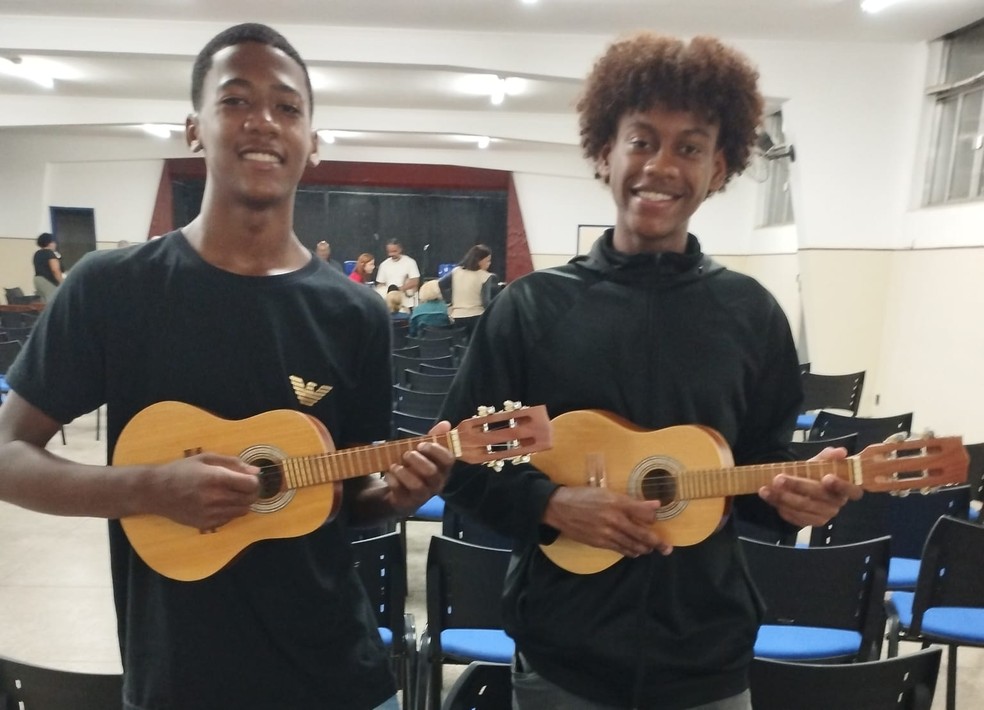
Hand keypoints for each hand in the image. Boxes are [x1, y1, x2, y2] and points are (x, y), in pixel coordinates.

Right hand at [149, 453, 259, 529]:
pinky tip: (220, 503)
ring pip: (242, 511)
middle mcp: (214, 498)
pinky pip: (230, 519)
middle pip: (249, 499)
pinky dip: (231, 511)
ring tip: (230, 493)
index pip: (251, 484)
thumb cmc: (181, 471)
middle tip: (242, 485)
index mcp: (216, 478)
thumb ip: (233, 463)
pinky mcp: (206, 524)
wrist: (155, 492)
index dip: (254, 480)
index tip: (249, 477)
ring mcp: (210, 514)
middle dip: (251, 491)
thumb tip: (256, 471)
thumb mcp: (206, 459)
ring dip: (242, 502)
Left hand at [383, 420, 454, 512]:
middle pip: (432, 473)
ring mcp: (423, 496)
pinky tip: (389, 475)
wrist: (400, 492)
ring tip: (394, 465)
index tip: (421, 444)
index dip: (435, 450)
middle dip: (418, 461)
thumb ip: (433, 438)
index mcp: (443, 469)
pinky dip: (393, 481)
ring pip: (417, 486)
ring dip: (404, 472)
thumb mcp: (423, 452)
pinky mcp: (408, 504)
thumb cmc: (415, 468)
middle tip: (407, 454)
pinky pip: (401, 493)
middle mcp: (436, 484)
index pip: (448, 460)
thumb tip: (446, 423)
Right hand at [544, 486, 671, 557]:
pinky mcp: (600, 543)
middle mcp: (614, 519)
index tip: (656, 519)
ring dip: (644, 549)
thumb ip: (631, 501)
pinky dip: (630, 552)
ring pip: (633, 545)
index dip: (653, 518)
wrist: (559, 508)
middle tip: (667, 549)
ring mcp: (607, 533)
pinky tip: (634, 551)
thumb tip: (655, 505)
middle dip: (657, 543)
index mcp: (617, 502)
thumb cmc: (584, 497)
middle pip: (643, 534)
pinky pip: (620, 550)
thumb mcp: (607, 493)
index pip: (644, 513)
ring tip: (650, 549)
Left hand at [758, 446, 862, 527]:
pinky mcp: (809, 522)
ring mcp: (824, 515)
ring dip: (782, 497)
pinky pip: (794, 516)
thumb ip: (827, 457)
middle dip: (797, 486)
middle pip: (818, 497)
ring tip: (766, 488)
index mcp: (845, 489)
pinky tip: (769, 497)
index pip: (852, 490)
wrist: (799, 487)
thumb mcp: (818, 463)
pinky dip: (779, 506)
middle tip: (778, 478)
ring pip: (803, 508)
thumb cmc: (813, 475)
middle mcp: (836, 504)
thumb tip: (840, 451)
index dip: (841, 485)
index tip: (827, 478)